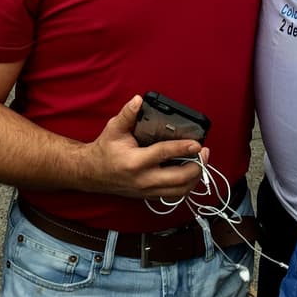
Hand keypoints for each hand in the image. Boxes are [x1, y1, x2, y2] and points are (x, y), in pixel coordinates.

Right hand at [81, 96, 207, 199]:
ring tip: (202, 162)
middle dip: (197, 166)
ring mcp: (147, 190)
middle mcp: (143, 179)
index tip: (197, 144)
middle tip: (204, 152)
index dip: (182, 148)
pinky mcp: (149, 195)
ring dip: (195, 177)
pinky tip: (192, 173)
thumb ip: (127, 114)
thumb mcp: (114, 129)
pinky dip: (186, 186)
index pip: (164, 154)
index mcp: (135, 161)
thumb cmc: (105, 150)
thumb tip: (138, 100)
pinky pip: (174, 195)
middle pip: (178, 178)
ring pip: (179, 191)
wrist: (92, 173)